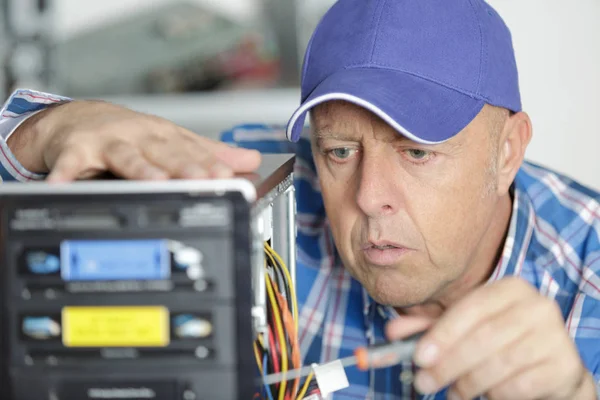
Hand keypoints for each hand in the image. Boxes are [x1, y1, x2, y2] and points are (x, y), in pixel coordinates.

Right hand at [7, 100, 260, 181]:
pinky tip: (67, 187)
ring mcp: (109, 142)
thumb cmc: (131, 134)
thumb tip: (250, 161)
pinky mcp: (76, 151)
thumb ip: (210, 154)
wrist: (78, 119)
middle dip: (185, 165)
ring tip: (155, 180)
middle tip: (204, 178)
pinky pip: (71, 165)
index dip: (211, 163)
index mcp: (165, 136)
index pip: (192, 150)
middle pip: (165, 152)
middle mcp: (140, 136)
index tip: (229, 176)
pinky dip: (67, 176)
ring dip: (140, 168)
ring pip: (126, 155)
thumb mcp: (172, 140)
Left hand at [385, 277, 596, 399]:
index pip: (471, 308)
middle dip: (448, 364)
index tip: (418, 357)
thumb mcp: (463, 329)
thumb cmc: (499, 340)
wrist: (551, 365)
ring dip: (468, 384)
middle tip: (424, 383)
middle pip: (483, 338)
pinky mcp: (564, 366)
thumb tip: (392, 332)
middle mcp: (536, 306)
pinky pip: (519, 386)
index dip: (442, 333)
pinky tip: (485, 395)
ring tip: (453, 394)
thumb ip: (429, 328)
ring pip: (499, 365)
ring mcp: (555, 335)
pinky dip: (495, 394)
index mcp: (509, 288)